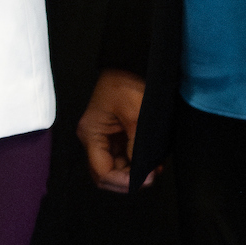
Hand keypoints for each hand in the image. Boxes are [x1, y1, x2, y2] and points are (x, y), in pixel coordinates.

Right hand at [78, 69, 155, 192]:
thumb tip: (142, 173)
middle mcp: (94, 138)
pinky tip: (151, 161)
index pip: (102, 171)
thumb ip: (136, 148)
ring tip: (154, 169)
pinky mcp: (116, 133)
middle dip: (128, 179)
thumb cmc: (129, 83)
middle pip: (107, 172)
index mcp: (91, 133)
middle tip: (150, 177)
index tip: (145, 180)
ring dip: (134, 172)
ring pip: (116, 167)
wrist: (134, 62)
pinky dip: (137, 162)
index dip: (123, 181)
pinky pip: (124, 156)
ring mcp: (105, 136)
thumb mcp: (136, 116)